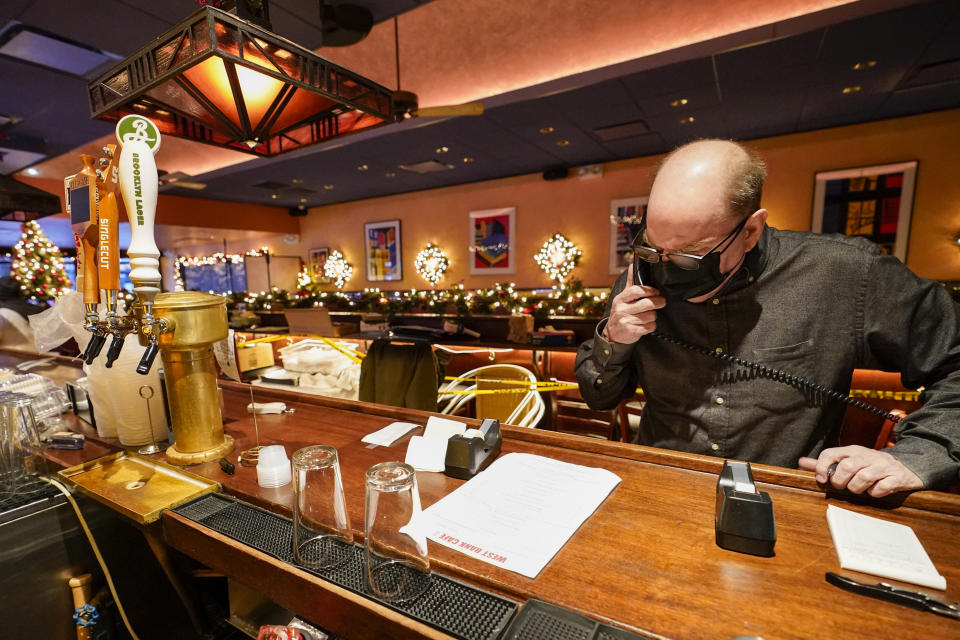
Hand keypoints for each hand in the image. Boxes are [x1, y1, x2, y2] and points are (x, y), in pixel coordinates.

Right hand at [604, 262, 664, 343]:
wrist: (612, 334)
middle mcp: (622, 309)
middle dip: (658, 302)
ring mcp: (626, 321)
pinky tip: (647, 324)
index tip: (656, 292)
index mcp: (621, 299)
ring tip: (650, 315)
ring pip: (650, 316)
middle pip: (646, 303)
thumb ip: (630, 282)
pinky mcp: (632, 332)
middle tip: (661, 302)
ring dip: (653, 316)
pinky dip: (651, 326)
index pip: (636, 290)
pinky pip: (649, 327)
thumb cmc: (621, 313)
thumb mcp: (622, 298)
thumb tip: (632, 265)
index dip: (649, 290)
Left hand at [798, 445, 922, 497]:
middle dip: (841, 481)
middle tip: (843, 486)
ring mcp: (883, 465)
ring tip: (860, 488)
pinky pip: (882, 487)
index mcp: (853, 450)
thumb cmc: (872, 465)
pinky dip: (876, 492)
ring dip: (857, 488)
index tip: (822, 478)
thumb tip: (802, 462)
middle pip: (847, 466)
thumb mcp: (849, 459)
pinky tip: (875, 490)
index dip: (821, 467)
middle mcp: (867, 455)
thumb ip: (826, 462)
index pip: (830, 453)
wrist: (906, 466)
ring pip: (863, 477)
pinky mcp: (897, 477)